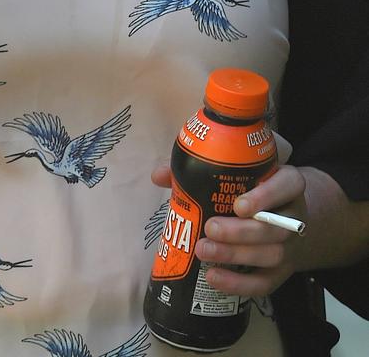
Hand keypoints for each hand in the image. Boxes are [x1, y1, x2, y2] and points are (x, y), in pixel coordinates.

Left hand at [152, 163, 306, 296]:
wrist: (282, 216)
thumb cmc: (251, 190)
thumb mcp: (238, 174)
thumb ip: (200, 171)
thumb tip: (159, 175)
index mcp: (287, 184)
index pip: (288, 185)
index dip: (267, 196)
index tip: (238, 205)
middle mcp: (294, 215)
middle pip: (276, 227)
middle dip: (241, 232)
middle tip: (210, 228)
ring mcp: (290, 246)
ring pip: (272, 255)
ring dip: (236, 256)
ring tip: (204, 251)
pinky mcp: (282, 272)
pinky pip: (266, 283)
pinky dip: (239, 284)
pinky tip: (214, 277)